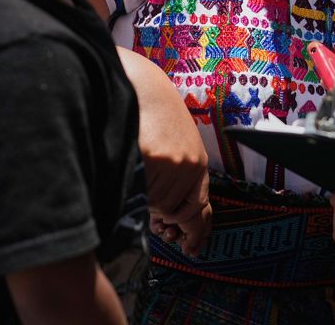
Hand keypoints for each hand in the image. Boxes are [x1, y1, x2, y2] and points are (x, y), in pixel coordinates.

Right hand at [140, 100, 210, 255]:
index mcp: (198, 164)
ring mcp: (173, 162)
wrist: (143, 85)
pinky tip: (134, 163)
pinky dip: (134, 184)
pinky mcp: (155, 157)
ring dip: (144, 197)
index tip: (191, 248)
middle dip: (160, 215)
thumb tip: (167, 218)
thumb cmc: (154, 117)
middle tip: (152, 207)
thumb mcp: (175, 146)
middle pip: (172, 212)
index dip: (195, 232)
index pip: (200, 209)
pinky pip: (140, 188)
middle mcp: (191, 165)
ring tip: (141, 170)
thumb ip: (175, 178)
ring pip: (154, 203)